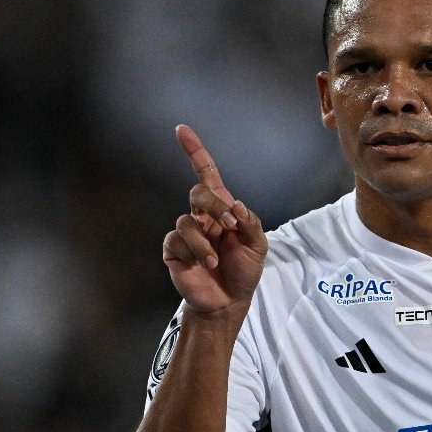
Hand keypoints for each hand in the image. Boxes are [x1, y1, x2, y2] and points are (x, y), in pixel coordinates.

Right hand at [161, 124, 266, 315]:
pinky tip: (203, 265)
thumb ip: (250, 223)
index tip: (181, 130)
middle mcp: (202, 217)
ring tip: (214, 261)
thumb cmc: (244, 270)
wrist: (229, 300)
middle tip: (231, 226)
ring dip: (205, 241)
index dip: (195, 151)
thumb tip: (235, 204)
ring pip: (186, 220)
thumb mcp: (258, 246)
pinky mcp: (174, 249)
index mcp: (222, 209)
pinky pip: (177, 240)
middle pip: (198, 193)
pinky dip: (194, 252)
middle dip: (215, 207)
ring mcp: (187, 233)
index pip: (206, 174)